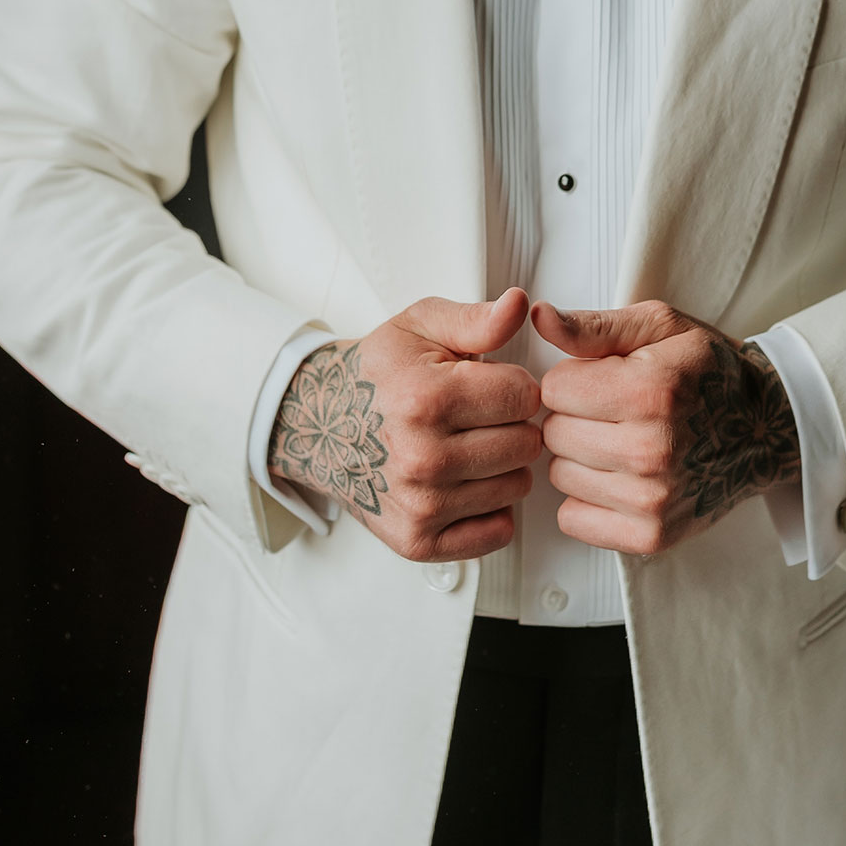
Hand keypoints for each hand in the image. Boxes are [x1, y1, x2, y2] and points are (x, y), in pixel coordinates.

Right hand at [268, 287, 540, 561]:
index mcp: (426, 399)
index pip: (525, 396)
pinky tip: (465, 481)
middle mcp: (422, 458)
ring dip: (502, 465)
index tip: (492, 383)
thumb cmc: (377, 374)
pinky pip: (496, 532)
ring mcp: (419, 505)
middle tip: (478, 415)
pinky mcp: (417, 541)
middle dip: (511, 423)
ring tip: (468, 444)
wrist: (320, 423)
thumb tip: (518, 305)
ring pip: (517, 487)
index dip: (515, 384)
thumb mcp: (422, 326)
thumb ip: (477, 319)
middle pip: (526, 444)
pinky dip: (490, 508)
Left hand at [532, 299, 799, 556]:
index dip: (573, 378)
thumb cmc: (707, 371)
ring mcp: (653, 498)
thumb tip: (540, 318)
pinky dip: (587, 498)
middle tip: (612, 411)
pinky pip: (573, 518)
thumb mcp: (659, 327)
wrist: (766, 427)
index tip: (601, 378)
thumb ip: (594, 325)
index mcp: (650, 390)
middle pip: (554, 434)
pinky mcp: (652, 535)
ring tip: (619, 441)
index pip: (554, 388)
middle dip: (574, 417)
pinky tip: (618, 477)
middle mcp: (651, 448)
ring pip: (560, 476)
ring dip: (580, 458)